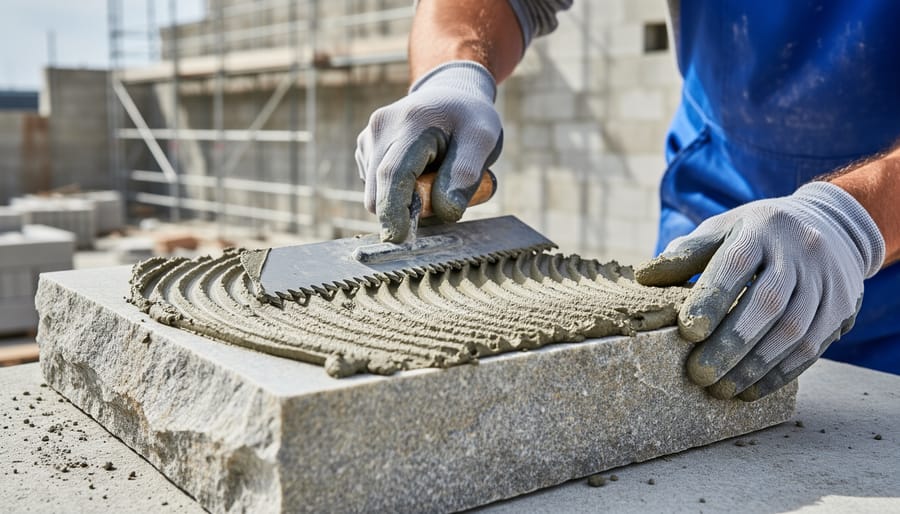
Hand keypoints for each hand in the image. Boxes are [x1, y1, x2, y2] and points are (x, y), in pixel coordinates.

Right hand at [355, 61, 502, 241]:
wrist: (450, 93)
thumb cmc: (469, 119)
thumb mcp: (482, 139)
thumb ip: (466, 175)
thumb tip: (446, 213)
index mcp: (410, 123)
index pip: (393, 175)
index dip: (394, 211)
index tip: (400, 238)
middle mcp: (380, 128)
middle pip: (378, 190)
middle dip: (403, 209)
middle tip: (440, 198)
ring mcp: (368, 138)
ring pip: (375, 191)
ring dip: (401, 199)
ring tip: (430, 176)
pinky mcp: (364, 148)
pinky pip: (375, 185)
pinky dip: (395, 190)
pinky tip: (416, 171)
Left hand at [635, 182, 884, 400]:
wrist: (828, 225)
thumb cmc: (756, 234)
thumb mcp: (722, 230)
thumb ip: (686, 253)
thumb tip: (644, 277)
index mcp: (761, 229)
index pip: (736, 263)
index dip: (712, 299)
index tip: (687, 332)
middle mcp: (799, 252)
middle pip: (767, 303)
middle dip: (731, 344)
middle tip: (698, 375)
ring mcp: (826, 280)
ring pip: (793, 331)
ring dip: (754, 367)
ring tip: (721, 390)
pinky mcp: (842, 307)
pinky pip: (813, 347)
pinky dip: (779, 374)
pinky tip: (751, 391)